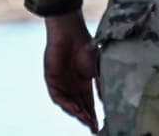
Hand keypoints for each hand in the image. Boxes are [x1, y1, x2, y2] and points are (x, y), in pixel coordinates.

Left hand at [43, 12, 98, 131]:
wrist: (70, 33)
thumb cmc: (85, 47)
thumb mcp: (97, 69)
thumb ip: (101, 86)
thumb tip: (107, 103)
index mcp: (83, 83)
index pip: (88, 104)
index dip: (92, 115)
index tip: (99, 127)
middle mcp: (72, 85)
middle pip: (78, 106)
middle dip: (86, 118)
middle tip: (93, 127)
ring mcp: (61, 83)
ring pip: (68, 104)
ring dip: (77, 113)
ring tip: (86, 119)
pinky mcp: (51, 79)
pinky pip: (58, 97)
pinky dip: (66, 104)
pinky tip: (75, 109)